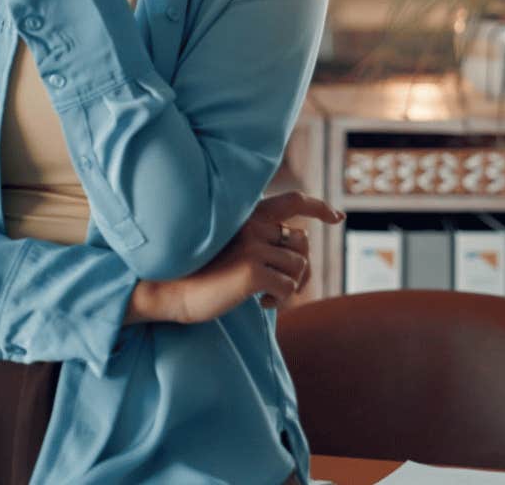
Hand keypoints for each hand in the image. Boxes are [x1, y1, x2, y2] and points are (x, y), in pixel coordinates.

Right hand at [128, 192, 342, 324]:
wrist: (167, 290)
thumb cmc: (195, 274)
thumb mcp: (228, 248)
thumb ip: (257, 242)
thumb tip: (297, 253)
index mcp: (245, 215)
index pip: (292, 201)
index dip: (319, 208)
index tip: (337, 218)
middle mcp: (252, 224)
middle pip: (301, 242)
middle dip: (301, 268)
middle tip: (288, 288)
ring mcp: (253, 246)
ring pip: (299, 266)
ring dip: (290, 286)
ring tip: (267, 297)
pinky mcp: (253, 270)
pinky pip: (289, 287)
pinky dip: (281, 300)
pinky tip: (261, 304)